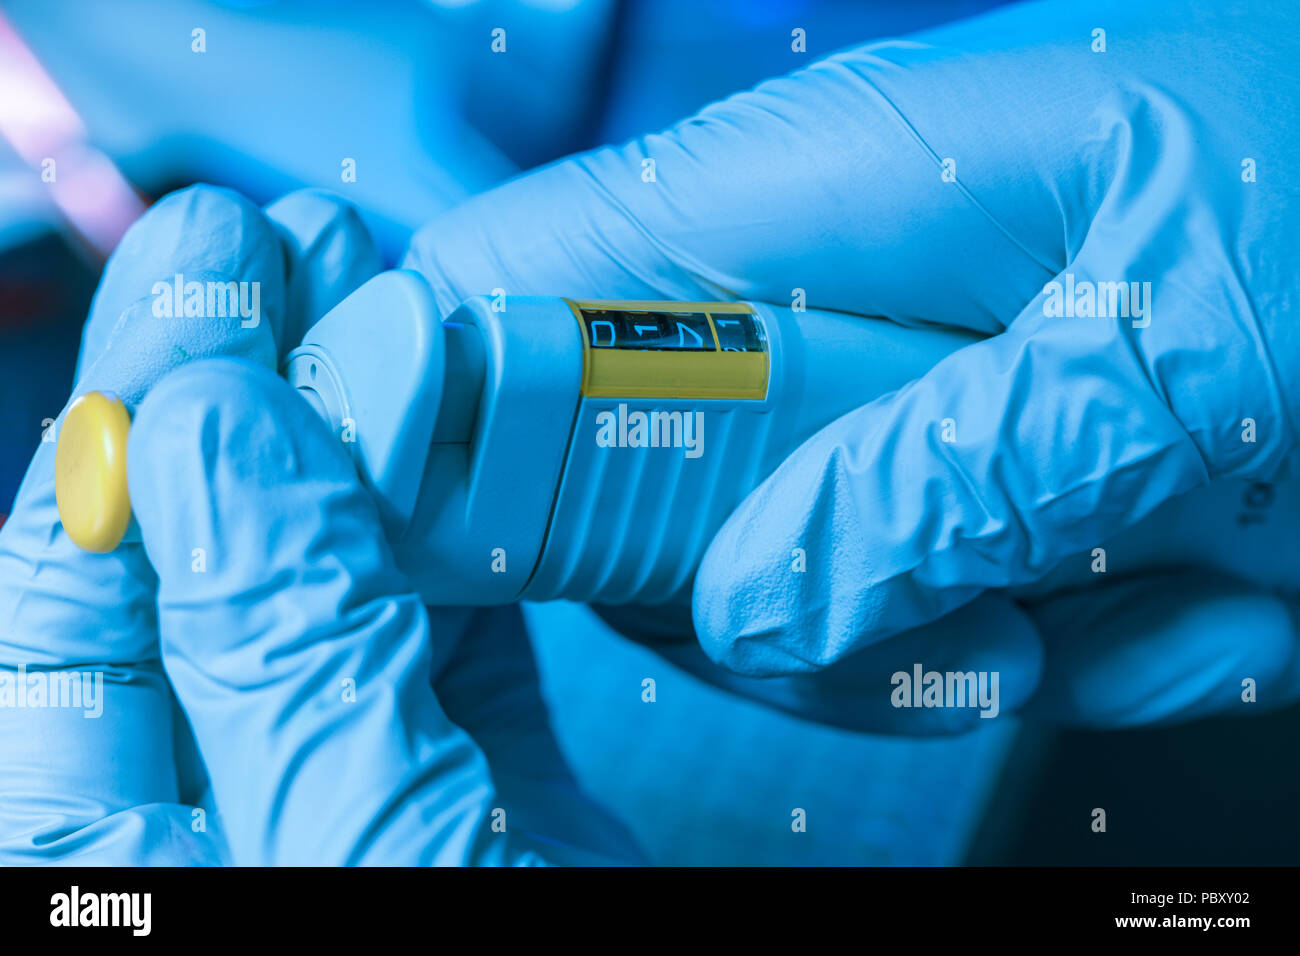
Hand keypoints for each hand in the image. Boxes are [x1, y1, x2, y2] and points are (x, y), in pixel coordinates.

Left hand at [0, 185, 637, 863]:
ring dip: (364, 439)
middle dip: (242, 390)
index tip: (201, 271)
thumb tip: (216, 433)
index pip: (65, 601)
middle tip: (285, 243)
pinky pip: (447, 628)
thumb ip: (290, 658)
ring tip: (384, 294)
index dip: (129, 415)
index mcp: (125, 852)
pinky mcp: (473, 775)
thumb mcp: (366, 853)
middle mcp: (229, 801)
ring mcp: (358, 778)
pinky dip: (471, 529)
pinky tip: (478, 434)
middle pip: (200, 564)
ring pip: (329, 577)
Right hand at [402, 0, 1299, 729]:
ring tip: (1117, 601)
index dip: (444, 400)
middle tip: (930, 627)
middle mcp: (822, 294)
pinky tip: (1197, 599)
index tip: (468, 543)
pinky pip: (918, 622)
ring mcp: (888, 402)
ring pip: (776, 586)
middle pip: (625, 478)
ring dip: (940, 645)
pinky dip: (1066, 653)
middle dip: (756, 601)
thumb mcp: (1186, 351)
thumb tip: (760, 599)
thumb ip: (950, 475)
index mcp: (819, 185)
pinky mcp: (962, 489)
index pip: (515, 271)